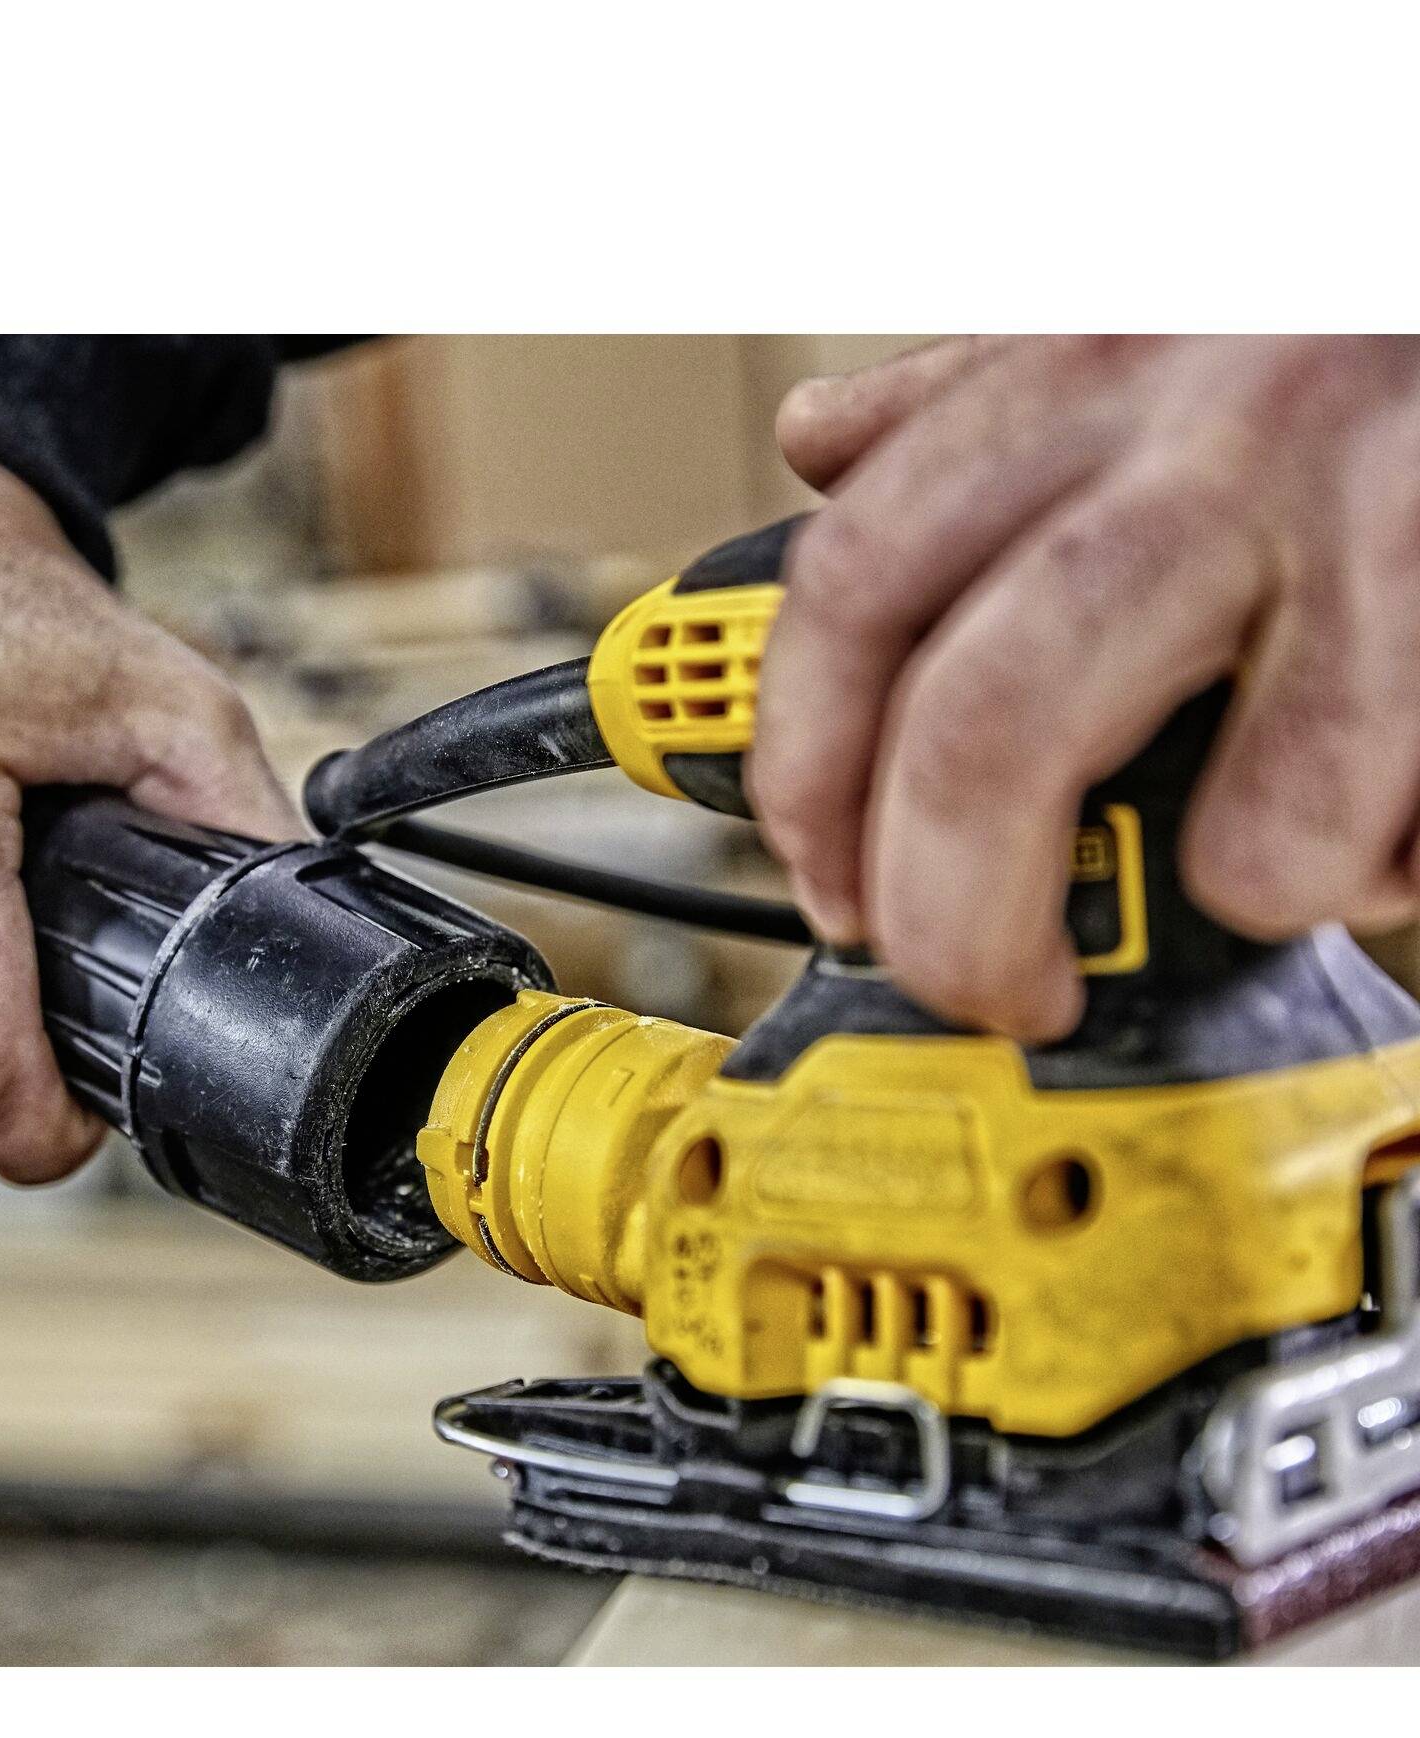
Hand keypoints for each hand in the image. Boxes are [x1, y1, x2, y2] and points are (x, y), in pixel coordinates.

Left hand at [749, 335, 1419, 1039]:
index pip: (854, 593)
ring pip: (1245, 834)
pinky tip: (1395, 789)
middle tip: (987, 987)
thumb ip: (978, 395)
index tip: (829, 889)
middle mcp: (1218, 434)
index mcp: (1090, 370)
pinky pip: (1399, 834)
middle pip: (986, 738)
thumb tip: (828, 442)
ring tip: (1267, 849)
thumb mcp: (1146, 320)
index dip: (807, 778)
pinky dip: (1387, 865)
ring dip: (1240, 892)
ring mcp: (1374, 521)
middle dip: (956, 918)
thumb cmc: (1351, 325)